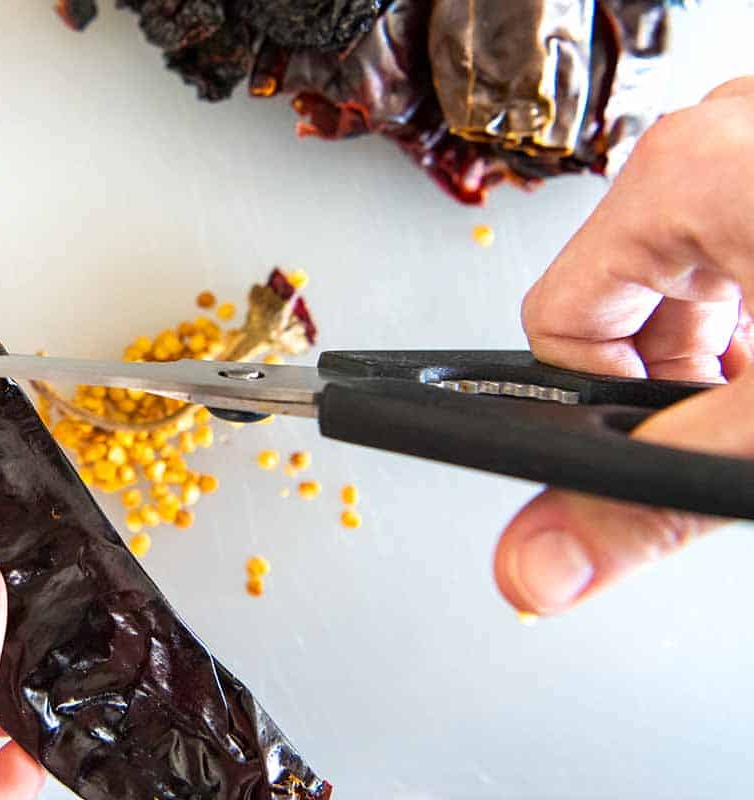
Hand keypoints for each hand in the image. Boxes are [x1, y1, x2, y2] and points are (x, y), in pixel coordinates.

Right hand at [496, 77, 753, 615]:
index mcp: (682, 177)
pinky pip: (742, 234)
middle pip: (628, 300)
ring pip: (692, 271)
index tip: (676, 425)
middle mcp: (718, 137)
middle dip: (690, 376)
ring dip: (739, 344)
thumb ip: (651, 501)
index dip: (612, 399)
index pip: (559, 321)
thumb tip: (534, 565)